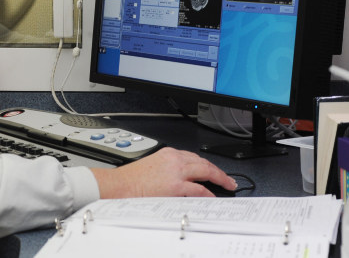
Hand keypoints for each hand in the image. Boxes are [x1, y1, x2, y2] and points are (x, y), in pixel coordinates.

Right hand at [89, 147, 235, 197]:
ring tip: (227, 185)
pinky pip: (199, 189)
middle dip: (218, 171)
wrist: (120, 185)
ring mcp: (176, 172)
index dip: (206, 164)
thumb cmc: (131, 179)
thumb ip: (168, 168)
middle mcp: (174, 159)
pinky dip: (208, 193)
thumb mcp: (152, 166)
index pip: (193, 157)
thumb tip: (181, 179)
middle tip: (227, 179)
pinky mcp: (176, 186)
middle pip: (203, 162)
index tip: (212, 170)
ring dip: (219, 179)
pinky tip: (213, 197)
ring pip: (205, 171)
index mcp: (168, 153)